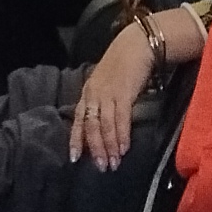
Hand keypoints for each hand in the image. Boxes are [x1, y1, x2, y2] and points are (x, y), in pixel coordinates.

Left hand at [68, 26, 159, 166]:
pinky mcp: (123, 93)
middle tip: (100, 167)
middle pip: (90, 126)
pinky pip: (120, 119)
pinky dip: (121, 136)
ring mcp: (107, 93)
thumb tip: (103, 124)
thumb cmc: (124, 64)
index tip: (74, 158)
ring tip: (113, 163)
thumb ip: (103, 100)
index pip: (78, 119)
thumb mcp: (107, 82)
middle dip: (95, 149)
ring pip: (104, 126)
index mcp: (88, 92)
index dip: (76, 140)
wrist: (137, 44)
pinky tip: (124, 148)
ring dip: (109, 147)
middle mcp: (94, 94)